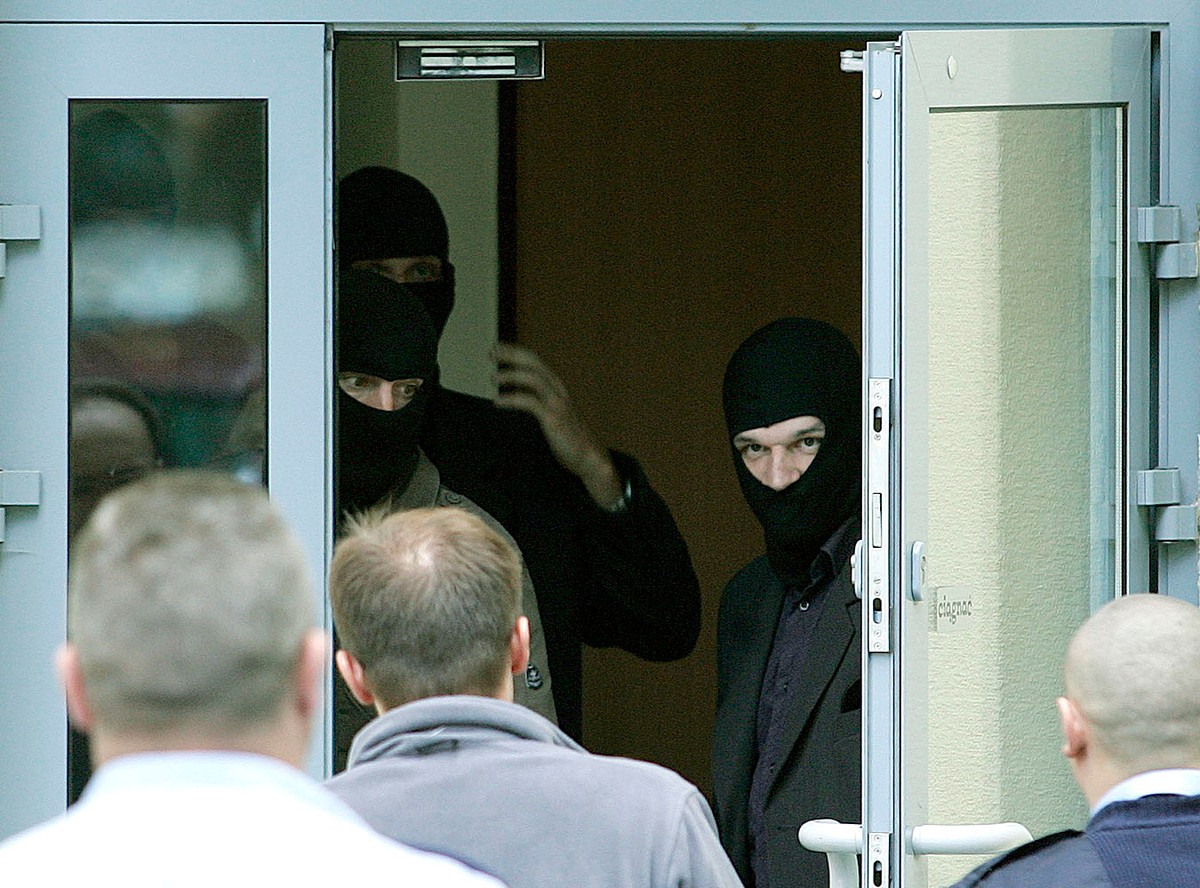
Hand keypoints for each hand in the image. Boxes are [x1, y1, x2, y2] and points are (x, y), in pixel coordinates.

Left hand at [493, 343, 623, 508]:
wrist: (588, 457)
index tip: (496, 348)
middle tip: (491, 352)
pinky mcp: (553, 418)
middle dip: (511, 355)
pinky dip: (511, 399)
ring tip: (493, 377)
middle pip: (534, 363)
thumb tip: (518, 392)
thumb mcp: (552, 412)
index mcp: (556, 386)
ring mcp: (557, 403)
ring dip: (511, 375)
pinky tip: (498, 402)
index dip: (515, 351)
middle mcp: (558, 390)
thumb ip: (539, 400)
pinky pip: (530, 402)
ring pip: (533, 378)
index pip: (534, 360)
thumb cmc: (568, 436)